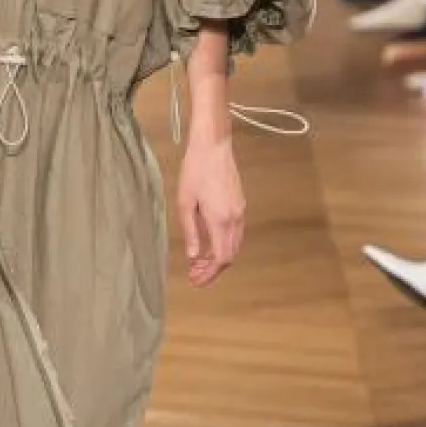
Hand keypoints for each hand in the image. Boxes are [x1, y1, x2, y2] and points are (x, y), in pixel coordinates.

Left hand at [176, 136, 244, 287]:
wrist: (213, 146)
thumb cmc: (195, 171)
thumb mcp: (185, 203)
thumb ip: (190, 232)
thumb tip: (193, 257)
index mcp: (221, 220)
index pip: (221, 259)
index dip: (209, 274)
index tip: (195, 280)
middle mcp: (235, 219)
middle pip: (230, 256)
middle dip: (213, 270)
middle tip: (194, 275)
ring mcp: (240, 211)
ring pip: (234, 245)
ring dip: (218, 258)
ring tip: (198, 262)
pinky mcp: (240, 204)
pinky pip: (235, 233)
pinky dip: (223, 244)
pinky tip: (207, 244)